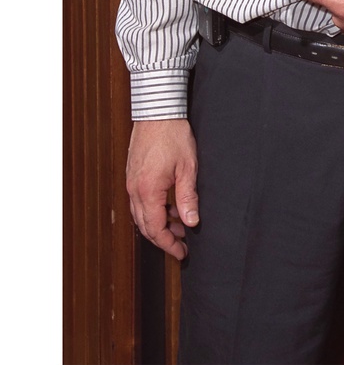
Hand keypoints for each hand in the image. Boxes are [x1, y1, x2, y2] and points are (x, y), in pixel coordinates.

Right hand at [125, 118, 198, 261]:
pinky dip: (152, 210)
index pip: (155, 229)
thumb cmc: (173, 135)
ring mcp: (131, 182)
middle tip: (181, 244)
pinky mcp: (132, 175)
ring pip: (141, 215)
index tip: (181, 253)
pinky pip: (139, 202)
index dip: (169, 245)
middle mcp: (134, 190)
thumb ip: (188, 198)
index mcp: (148, 191)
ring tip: (179, 224)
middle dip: (163, 238)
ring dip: (158, 224)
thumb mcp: (188, 168)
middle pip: (145, 226)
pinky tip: (168, 207)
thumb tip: (192, 222)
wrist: (157, 111)